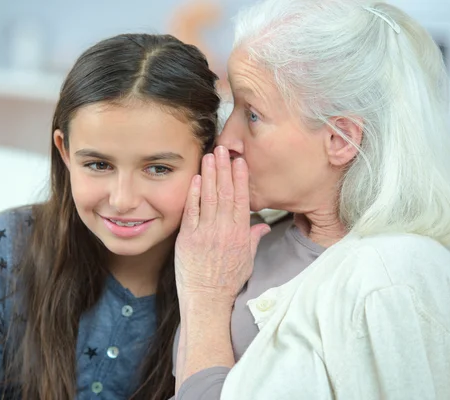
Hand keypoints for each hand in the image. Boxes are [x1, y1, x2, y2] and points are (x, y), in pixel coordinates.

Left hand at [174, 146, 269, 305]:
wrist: (208, 299)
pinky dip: (194, 194)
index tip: (240, 162)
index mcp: (240, 234)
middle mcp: (224, 230)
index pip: (241, 199)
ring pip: (209, 198)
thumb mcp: (247, 260)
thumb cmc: (227, 282)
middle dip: (225, 168)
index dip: (241, 178)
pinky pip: (192, 211)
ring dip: (210, 175)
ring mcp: (206, 232)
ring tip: (210, 156)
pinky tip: (195, 179)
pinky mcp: (188, 238)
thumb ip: (253, 239)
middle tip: (224, 148)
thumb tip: (261, 226)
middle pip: (226, 193)